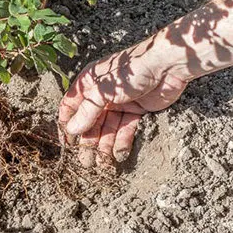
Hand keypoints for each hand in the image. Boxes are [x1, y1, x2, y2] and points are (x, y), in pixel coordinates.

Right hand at [58, 39, 187, 165]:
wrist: (167, 66)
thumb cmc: (133, 69)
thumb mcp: (104, 90)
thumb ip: (88, 110)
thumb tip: (72, 129)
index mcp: (89, 82)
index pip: (71, 106)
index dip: (67, 124)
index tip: (65, 145)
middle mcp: (102, 93)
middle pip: (90, 121)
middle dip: (88, 141)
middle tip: (85, 162)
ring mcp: (119, 102)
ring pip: (108, 128)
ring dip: (104, 146)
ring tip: (102, 166)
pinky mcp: (136, 110)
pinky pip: (125, 129)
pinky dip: (122, 142)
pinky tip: (118, 155)